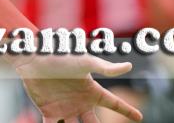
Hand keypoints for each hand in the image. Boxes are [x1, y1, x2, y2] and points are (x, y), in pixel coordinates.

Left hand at [16, 53, 142, 121]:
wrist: (34, 58)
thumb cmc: (61, 56)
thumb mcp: (85, 62)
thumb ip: (106, 68)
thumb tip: (129, 66)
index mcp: (92, 91)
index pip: (114, 103)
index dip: (127, 110)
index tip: (139, 117)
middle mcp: (81, 102)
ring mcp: (66, 108)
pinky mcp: (49, 112)